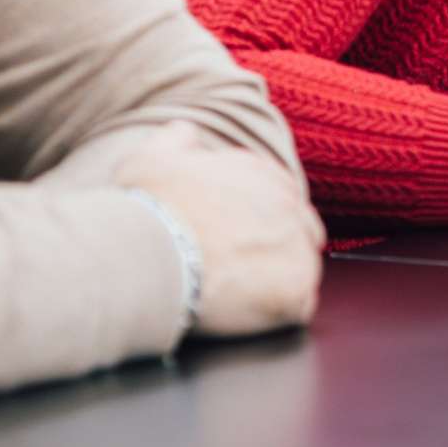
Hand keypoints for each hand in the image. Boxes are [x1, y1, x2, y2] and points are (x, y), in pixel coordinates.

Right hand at [115, 127, 324, 336]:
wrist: (146, 254)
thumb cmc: (146, 208)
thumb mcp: (151, 156)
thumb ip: (176, 140)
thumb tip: (186, 132)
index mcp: (262, 173)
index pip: (280, 200)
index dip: (257, 224)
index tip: (234, 241)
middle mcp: (289, 204)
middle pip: (300, 233)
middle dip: (276, 251)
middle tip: (239, 273)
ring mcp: (297, 247)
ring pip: (301, 270)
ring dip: (276, 284)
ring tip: (237, 296)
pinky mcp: (295, 290)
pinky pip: (298, 308)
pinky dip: (277, 314)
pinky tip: (245, 314)